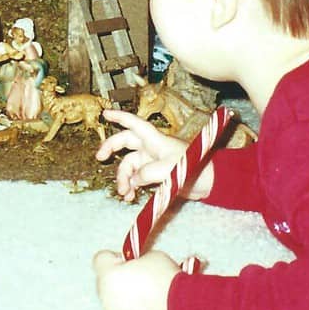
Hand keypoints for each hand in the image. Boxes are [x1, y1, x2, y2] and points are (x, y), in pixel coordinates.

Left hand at [92, 249, 179, 309]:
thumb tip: (136, 264)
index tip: (130, 259)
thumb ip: (137, 259)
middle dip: (119, 276)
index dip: (116, 256)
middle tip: (139, 275)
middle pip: (105, 280)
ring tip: (147, 293)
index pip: (101, 258)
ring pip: (112, 299)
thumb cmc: (167, 282)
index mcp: (109, 275)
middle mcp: (106, 297)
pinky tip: (149, 307)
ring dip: (124, 294)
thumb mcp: (152, 256)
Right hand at [95, 110, 213, 201]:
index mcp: (153, 139)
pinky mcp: (156, 174)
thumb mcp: (165, 169)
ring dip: (124, 178)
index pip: (133, 123)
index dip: (119, 117)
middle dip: (111, 149)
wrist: (209, 181)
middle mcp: (151, 147)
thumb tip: (133, 180)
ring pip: (129, 165)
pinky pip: (137, 178)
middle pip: (125, 143)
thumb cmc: (190, 167)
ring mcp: (152, 160)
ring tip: (124, 193)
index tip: (104, 113)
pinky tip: (130, 196)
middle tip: (99, 159)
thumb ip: (145, 174)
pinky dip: (132, 186)